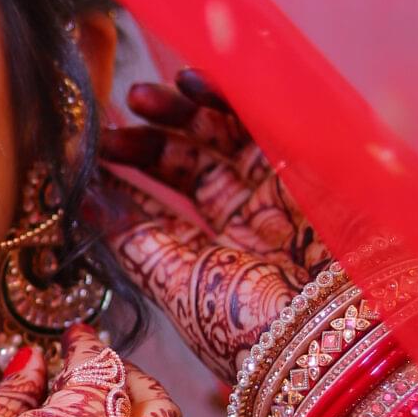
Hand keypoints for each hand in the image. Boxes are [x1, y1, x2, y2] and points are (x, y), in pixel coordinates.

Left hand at [99, 69, 327, 383]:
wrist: (332, 334)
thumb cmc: (252, 327)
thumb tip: (85, 203)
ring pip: (223, 136)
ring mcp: (278, 193)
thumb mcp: (180, 286)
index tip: (85, 151)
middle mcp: (245, 224)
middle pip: (190, 164)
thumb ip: (135, 241)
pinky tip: (190, 83)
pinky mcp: (309, 164)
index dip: (125, 175)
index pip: (160, 206)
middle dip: (148, 138)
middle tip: (111, 124)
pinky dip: (228, 96)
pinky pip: (264, 117)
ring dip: (181, 109)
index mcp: (212, 261)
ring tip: (140, 97)